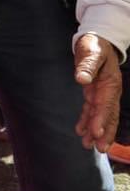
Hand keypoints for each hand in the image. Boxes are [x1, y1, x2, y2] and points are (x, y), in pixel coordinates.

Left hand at [74, 34, 122, 151]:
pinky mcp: (95, 94)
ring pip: (102, 116)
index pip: (106, 105)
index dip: (102, 120)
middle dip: (105, 133)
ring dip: (96, 131)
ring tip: (89, 146)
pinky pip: (92, 111)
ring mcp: (103, 94)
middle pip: (108, 115)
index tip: (97, 133)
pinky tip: (81, 132)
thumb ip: (87, 65)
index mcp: (110, 83)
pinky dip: (87, 122)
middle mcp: (109, 92)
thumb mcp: (91, 52)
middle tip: (99, 149)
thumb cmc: (94, 46)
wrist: (98, 41)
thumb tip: (82, 79)